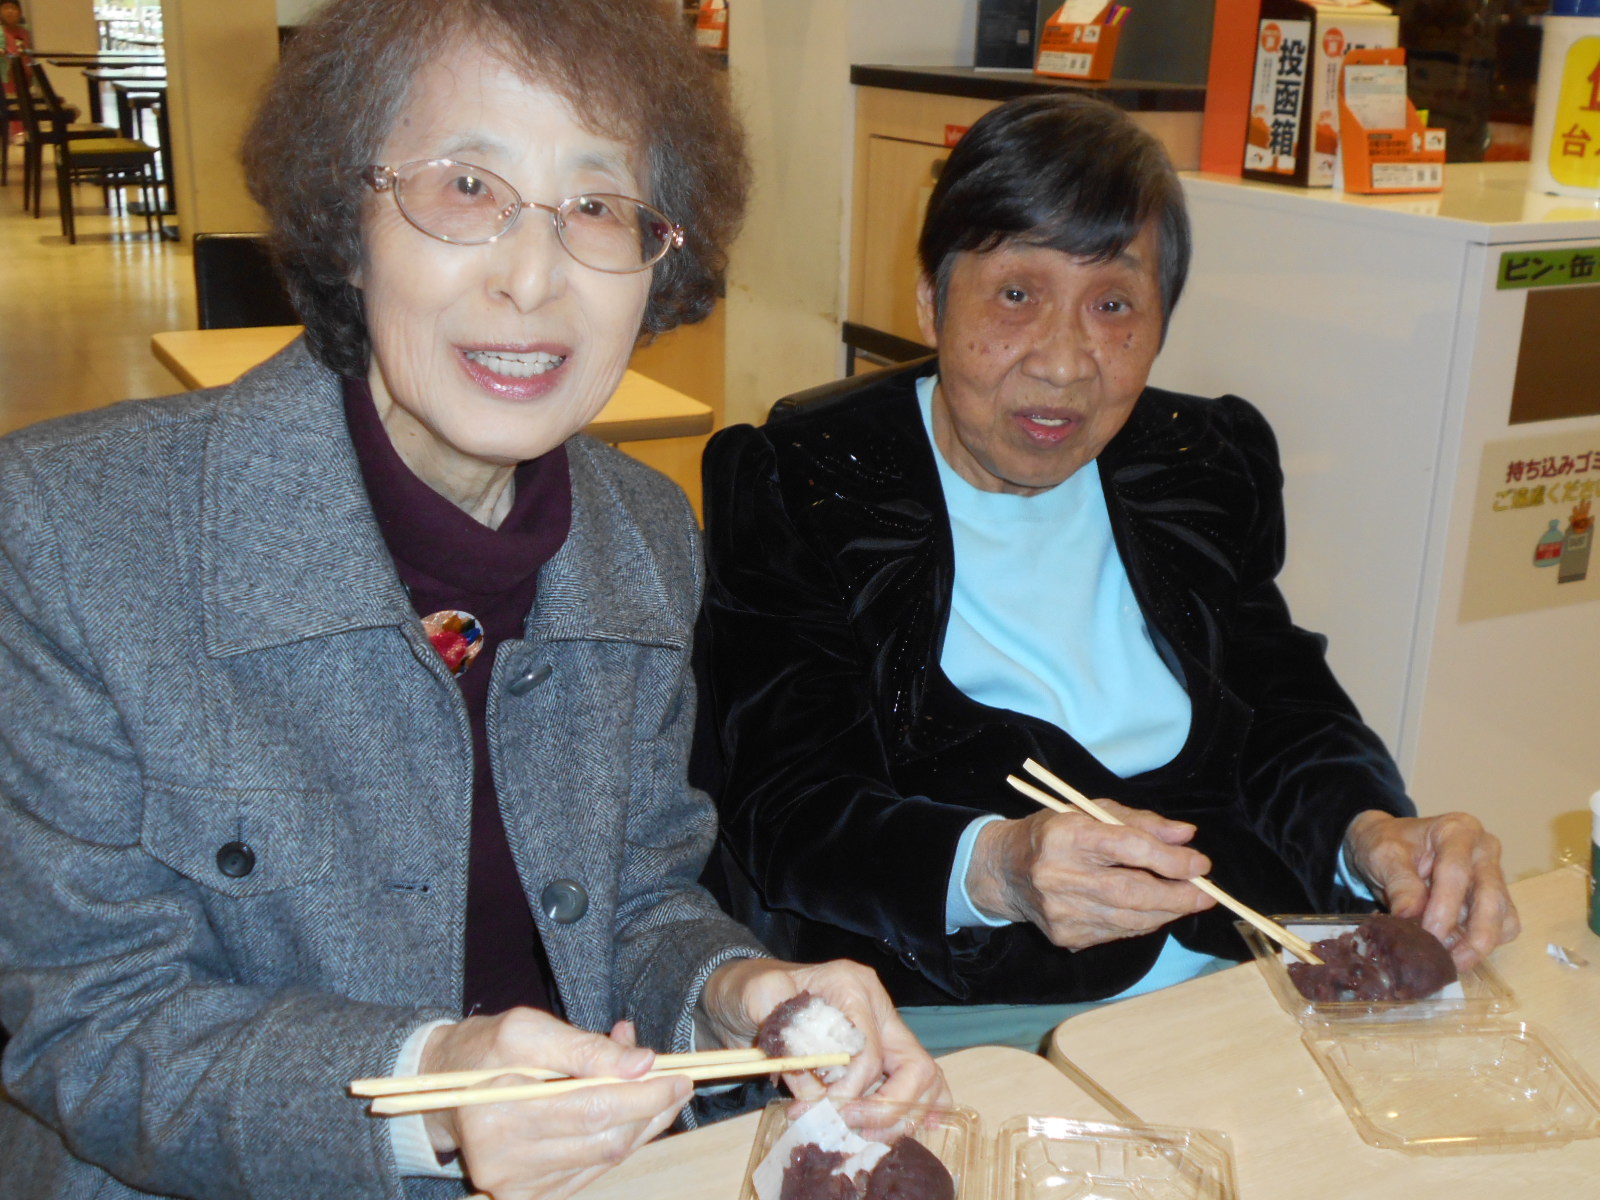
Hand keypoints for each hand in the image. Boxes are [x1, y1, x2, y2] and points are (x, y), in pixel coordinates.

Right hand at [419, 1009, 690, 1199]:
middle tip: (679, 1081)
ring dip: (640, 1125)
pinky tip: (624, 1113)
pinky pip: (590, 1172)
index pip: (592, 1109)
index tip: (681, 1074)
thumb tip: (643, 1062)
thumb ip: (585, 1046)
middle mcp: (503, 1161)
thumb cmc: (489, 1049)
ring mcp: (514, 1186)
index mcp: (499, 1112)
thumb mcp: (529, 1029)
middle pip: (605, 1141)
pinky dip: (616, 1142)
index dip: (645, 1095)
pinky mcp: (525, 1197)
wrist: (444, 1086)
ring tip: (652, 1089)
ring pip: (604, 1159)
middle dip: (651, 1110)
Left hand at [697, 957, 948, 1106]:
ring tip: (861, 1136)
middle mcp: (879, 1006)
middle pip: (916, 1066)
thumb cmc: (752, 990)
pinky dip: (918, 1111)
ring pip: (927, 1078)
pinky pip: (923, 1084)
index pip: (870, 1051)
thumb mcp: (756, 1003)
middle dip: (887, 1108)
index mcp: (852, 986)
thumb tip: (815, 1094)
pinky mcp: (886, 1051)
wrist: (749, 990)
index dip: (850, 1091)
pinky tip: (898, 1131)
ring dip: (901, 1117)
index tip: (818, 1111)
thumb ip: (786, 1045)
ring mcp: (887, 1029)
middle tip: (847, 1127)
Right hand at [967, 803, 1214, 949]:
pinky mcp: (1065, 936)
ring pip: (1129, 919)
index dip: (1168, 858)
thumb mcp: (1090, 811)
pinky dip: (1142, 923)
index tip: (1200, 864)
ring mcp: (1061, 911)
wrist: (1006, 871)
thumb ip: (1140, 822)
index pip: (1126, 847)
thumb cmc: (1054, 833)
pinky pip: (1117, 933)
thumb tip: (1186, 836)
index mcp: (1066, 834)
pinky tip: (1152, 911)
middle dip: (1177, 896)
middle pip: (1131, 891)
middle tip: (1205, 894)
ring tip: (1186, 902)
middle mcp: (1060, 875)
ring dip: (1165, 912)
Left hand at [1343, 810, 1519, 970]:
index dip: (1444, 909)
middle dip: (1473, 935)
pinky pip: (1503, 926)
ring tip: (1450, 961)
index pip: (1456, 872)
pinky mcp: (1496, 897)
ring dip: (1480, 944)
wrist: (1389, 845)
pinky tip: (1456, 952)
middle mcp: (1484, 850)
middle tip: (1449, 961)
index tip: (1428, 936)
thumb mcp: (1384, 856)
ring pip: (1503, 916)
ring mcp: (1494, 874)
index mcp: (1458, 830)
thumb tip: (1410, 918)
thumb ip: (1400, 884)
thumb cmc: (1388, 844)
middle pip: (1491, 897)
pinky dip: (1483, 944)